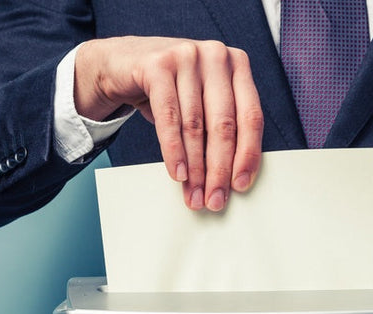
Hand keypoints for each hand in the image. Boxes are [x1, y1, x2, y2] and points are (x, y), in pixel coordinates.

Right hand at [74, 36, 263, 211]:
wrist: (123, 62)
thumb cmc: (171, 88)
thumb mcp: (202, 101)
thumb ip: (219, 127)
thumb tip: (228, 178)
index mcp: (237, 64)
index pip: (250, 117)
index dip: (247, 155)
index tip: (240, 185)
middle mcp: (216, 55)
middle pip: (223, 124)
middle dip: (218, 170)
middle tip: (214, 199)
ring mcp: (187, 56)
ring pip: (194, 125)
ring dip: (195, 168)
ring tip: (193, 194)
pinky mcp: (158, 64)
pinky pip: (168, 117)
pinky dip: (173, 151)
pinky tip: (178, 173)